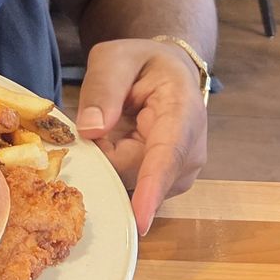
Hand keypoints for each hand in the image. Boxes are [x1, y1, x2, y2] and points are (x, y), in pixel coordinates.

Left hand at [75, 38, 207, 234]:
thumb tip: (91, 130)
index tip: (140, 220)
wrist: (167, 72)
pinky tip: (115, 142)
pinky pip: (125, 183)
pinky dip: (111, 165)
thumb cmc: (141, 63)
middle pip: (136, 175)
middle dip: (104, 154)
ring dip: (107, 159)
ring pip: (127, 182)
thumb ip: (103, 88)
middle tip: (98, 117)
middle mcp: (189, 152)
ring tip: (112, 125)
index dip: (152, 189)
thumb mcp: (115, 58)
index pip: (167, 156)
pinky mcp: (164, 185)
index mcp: (183, 114)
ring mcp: (178, 173)